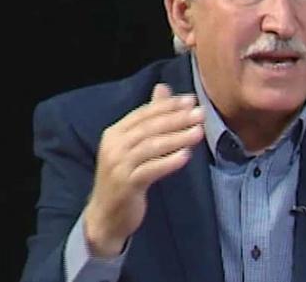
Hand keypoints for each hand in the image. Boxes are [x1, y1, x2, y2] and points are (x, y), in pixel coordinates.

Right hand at [83, 83, 203, 256]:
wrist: (105, 216)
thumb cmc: (124, 178)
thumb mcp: (133, 147)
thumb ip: (149, 119)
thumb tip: (162, 88)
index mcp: (114, 133)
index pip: (143, 113)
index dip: (167, 105)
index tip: (191, 100)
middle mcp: (114, 146)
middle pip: (149, 127)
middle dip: (177, 118)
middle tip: (200, 113)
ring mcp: (118, 165)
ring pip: (151, 146)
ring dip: (177, 138)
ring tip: (199, 132)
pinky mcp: (126, 184)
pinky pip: (150, 170)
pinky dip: (168, 162)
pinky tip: (186, 157)